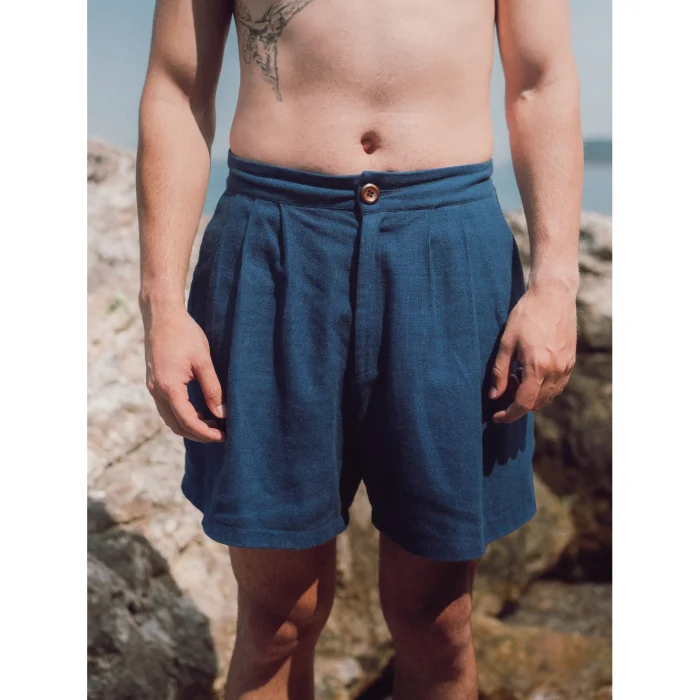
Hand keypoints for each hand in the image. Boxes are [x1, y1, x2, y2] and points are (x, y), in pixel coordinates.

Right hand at [143, 306, 225, 441]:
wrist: (161, 315)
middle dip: (199, 434)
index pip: (188, 422)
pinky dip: (182, 416)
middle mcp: (156, 392)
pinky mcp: (154, 383)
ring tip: (213, 425)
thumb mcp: (203, 361)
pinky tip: (200, 413)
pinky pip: (167, 409)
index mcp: (169, 387)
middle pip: (177, 425)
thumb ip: (213, 389)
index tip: (224, 437)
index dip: (206, 433)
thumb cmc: (184, 334)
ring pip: (170, 419)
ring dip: (190, 427)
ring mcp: (153, 388)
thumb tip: (222, 413)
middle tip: (221, 435)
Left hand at [490, 285, 576, 423]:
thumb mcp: (506, 342)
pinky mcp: (571, 362)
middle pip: (537, 404)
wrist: (553, 296)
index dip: (509, 415)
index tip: (496, 417)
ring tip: (517, 376)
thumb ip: (499, 372)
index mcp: (538, 366)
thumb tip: (494, 396)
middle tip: (505, 385)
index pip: (524, 404)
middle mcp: (556, 370)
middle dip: (518, 403)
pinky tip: (531, 372)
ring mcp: (566, 367)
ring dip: (531, 397)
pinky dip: (543, 388)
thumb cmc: (526, 315)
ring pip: (548, 397)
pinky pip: (557, 386)